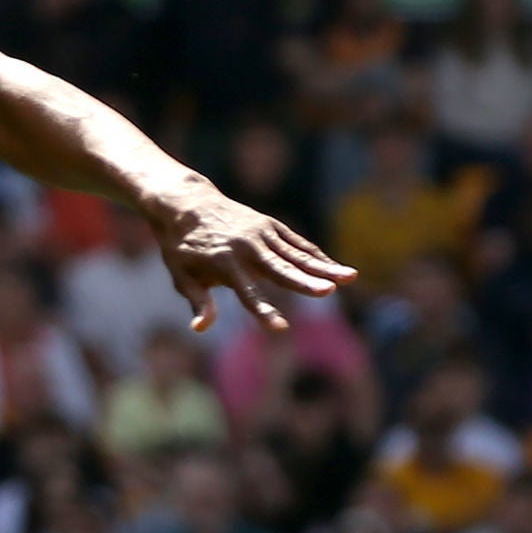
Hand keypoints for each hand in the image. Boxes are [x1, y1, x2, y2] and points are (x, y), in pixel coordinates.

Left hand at [149, 181, 349, 332]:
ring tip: (351, 277)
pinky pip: (298, 243)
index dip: (263, 311)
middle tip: (327, 293)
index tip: (280, 328)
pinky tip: (336, 269)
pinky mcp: (271, 225)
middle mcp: (246, 247)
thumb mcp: (181, 276)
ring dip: (323, 266)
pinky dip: (317, 256)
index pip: (246, 292)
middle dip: (303, 281)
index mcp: (223, 262)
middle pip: (279, 268)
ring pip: (297, 253)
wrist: (187, 204)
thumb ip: (197, 301)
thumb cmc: (181, 247)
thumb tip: (201, 328)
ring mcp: (262, 233)